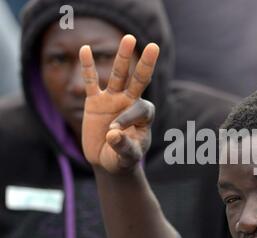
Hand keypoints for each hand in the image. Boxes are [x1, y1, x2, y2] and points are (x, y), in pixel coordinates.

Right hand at [79, 35, 158, 172]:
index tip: (114, 132)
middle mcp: (130, 103)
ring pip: (118, 76)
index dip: (128, 117)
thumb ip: (124, 147)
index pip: (141, 108)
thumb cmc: (122, 159)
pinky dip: (88, 68)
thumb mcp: (126, 158)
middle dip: (145, 65)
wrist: (108, 161)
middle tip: (154, 47)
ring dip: (122, 58)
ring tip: (128, 39)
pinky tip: (85, 50)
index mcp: (143, 117)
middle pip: (139, 81)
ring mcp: (113, 100)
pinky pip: (91, 82)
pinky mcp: (95, 102)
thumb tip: (113, 134)